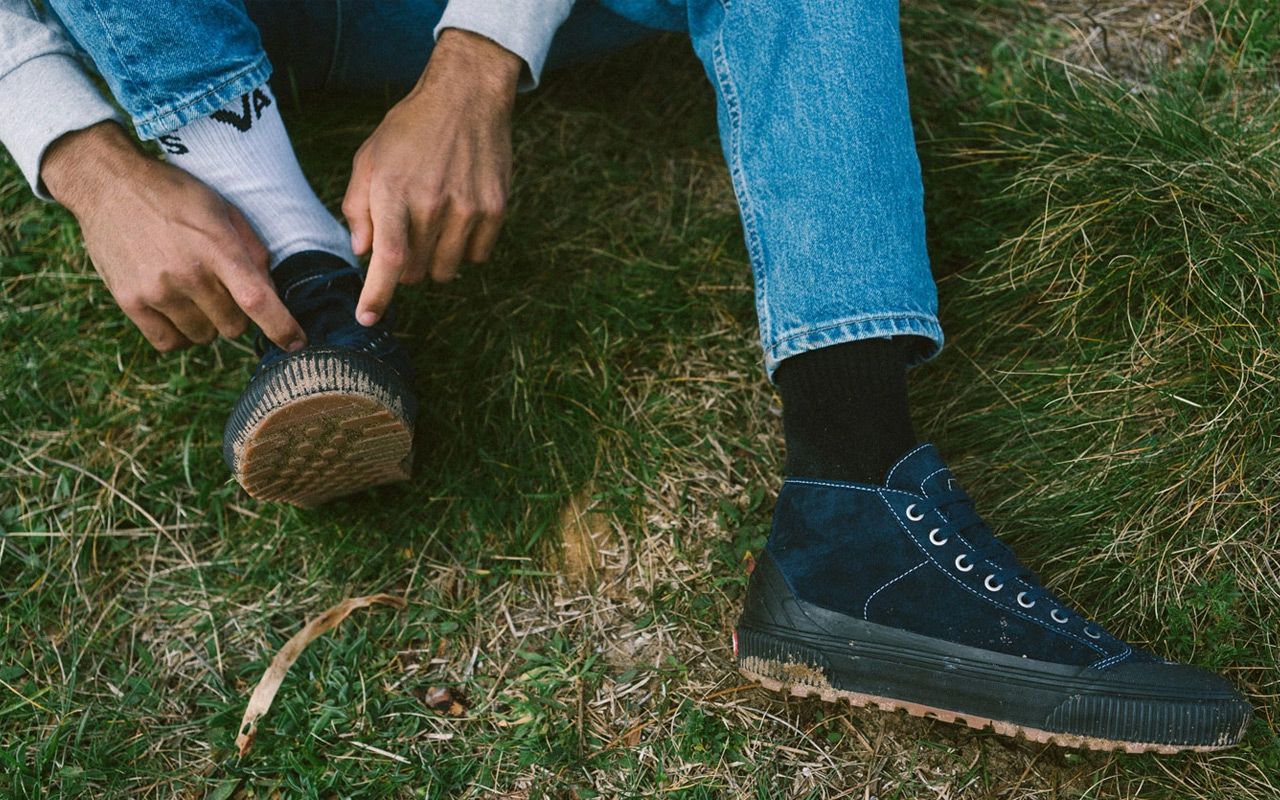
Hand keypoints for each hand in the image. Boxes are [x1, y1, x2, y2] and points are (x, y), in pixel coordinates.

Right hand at [41, 121, 304, 352]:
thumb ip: (252, 251)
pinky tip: (176, 309)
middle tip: (222, 288)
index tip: (296, 342)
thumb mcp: (223, 210)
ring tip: (193, 291)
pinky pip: (168, 343)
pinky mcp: (129, 302)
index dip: (282, 327)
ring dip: (207, 323)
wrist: (108, 184)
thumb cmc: (174, 195)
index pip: (257, 300)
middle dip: (237, 313)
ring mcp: (156, 291)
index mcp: (217, 248)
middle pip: (233, 326)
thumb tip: (271, 292)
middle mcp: (187, 274)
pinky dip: (179, 333)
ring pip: (203, 337)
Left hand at [342, 29, 521, 325]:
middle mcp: (433, 203)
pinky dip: (464, 248)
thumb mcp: (370, 158)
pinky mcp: (495, 210)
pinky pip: (477, 256)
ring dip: (434, 260)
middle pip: (415, 272)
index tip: (368, 318)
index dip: (377, 296)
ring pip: (446, 270)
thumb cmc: (410, 128)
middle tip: (406, 236)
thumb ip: (359, 207)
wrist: (467, 96)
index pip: (388, 259)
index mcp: (394, 190)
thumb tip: (363, 252)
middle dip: (404, 267)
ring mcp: (468, 208)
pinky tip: (459, 217)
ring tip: (434, 224)